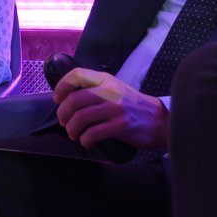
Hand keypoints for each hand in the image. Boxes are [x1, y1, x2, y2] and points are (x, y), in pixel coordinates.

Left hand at [52, 67, 169, 150]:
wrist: (160, 120)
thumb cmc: (132, 106)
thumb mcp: (115, 89)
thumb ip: (95, 89)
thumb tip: (67, 99)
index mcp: (106, 80)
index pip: (76, 75)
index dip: (61, 87)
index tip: (57, 99)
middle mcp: (110, 92)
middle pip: (74, 100)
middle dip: (63, 114)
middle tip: (64, 122)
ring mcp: (115, 109)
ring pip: (80, 118)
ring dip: (71, 129)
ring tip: (73, 133)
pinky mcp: (120, 126)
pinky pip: (92, 133)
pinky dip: (84, 140)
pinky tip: (86, 141)